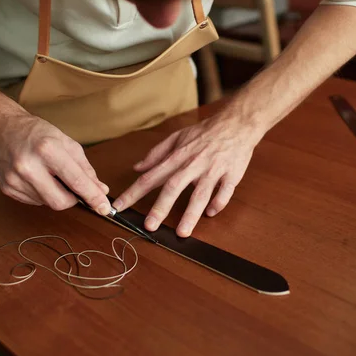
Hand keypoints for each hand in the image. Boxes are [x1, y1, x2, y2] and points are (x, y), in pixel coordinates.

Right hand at [0, 111, 110, 213]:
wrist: (1, 127)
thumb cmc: (36, 132)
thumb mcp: (66, 143)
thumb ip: (85, 169)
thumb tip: (100, 190)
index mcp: (47, 149)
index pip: (76, 181)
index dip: (93, 197)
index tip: (104, 207)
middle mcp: (29, 166)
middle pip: (60, 202)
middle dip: (73, 200)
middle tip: (75, 189)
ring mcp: (15, 179)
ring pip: (47, 203)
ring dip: (56, 194)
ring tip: (50, 175)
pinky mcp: (7, 188)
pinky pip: (34, 202)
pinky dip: (42, 194)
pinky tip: (38, 178)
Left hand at [112, 112, 262, 236]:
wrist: (236, 123)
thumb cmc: (205, 132)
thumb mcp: (177, 137)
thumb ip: (156, 153)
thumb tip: (138, 167)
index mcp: (177, 156)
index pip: (150, 177)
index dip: (134, 192)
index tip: (119, 206)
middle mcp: (193, 164)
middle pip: (174, 187)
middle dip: (161, 207)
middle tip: (149, 225)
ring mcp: (213, 170)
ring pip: (200, 194)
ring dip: (191, 214)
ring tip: (182, 232)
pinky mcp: (231, 174)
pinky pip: (224, 192)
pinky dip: (218, 203)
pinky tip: (211, 213)